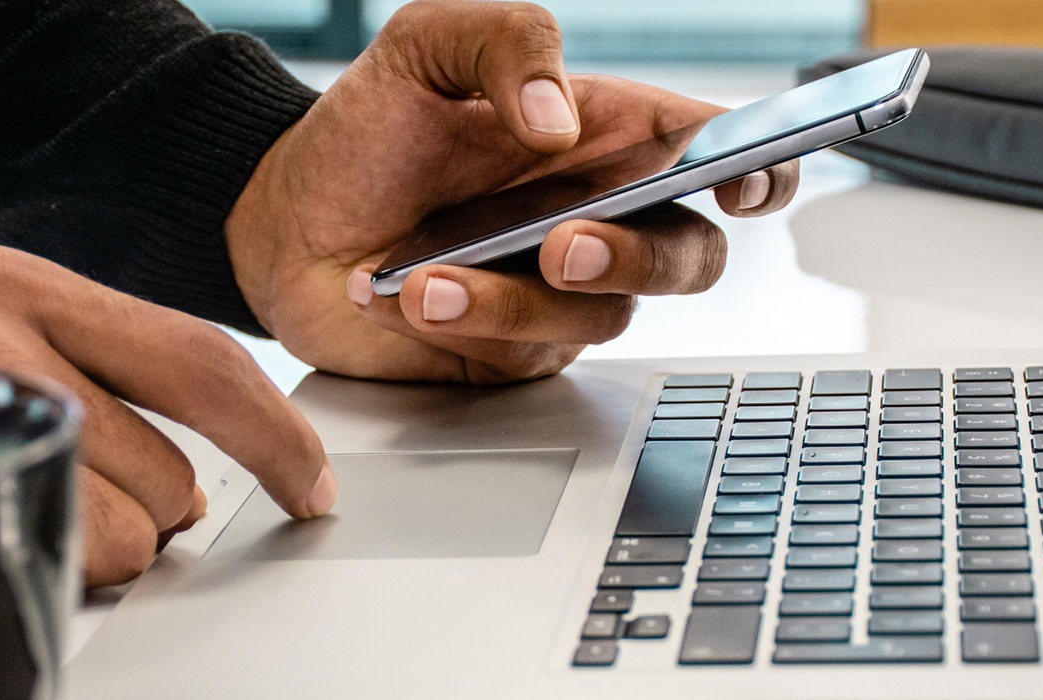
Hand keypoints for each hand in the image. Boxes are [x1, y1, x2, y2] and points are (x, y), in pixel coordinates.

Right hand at [0, 246, 334, 586]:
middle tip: (78, 506)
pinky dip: (46, 571)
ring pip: (125, 527)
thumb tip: (201, 478)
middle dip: (152, 517)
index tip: (312, 484)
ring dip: (92, 550)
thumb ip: (88, 375)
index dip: (277, 434)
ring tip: (8, 514)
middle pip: (172, 467)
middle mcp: (0, 324)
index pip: (203, 360)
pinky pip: (56, 554)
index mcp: (25, 283)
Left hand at [227, 0, 798, 382]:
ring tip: (429, 273)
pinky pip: (527, 352)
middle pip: (693, 256)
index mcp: (611, 136)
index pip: (721, 152)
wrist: (281, 218)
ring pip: (606, 316)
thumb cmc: (369, 128)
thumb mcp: (426, 44)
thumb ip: (509, 42)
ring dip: (517, 298)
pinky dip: (467, 323)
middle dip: (640, 256)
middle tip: (563, 243)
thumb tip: (560, 118)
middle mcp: (604, 217)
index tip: (742, 183)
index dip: (762, 170)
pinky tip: (404, 293)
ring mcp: (563, 293)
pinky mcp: (515, 350)